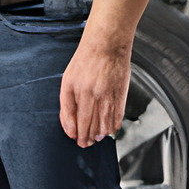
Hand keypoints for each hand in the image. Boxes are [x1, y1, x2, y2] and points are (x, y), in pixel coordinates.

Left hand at [60, 35, 131, 149]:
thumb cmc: (85, 61)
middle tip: (85, 143)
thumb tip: (70, 127)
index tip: (75, 138)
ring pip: (103, 124)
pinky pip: (117, 117)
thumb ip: (67, 104)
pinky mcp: (120, 94)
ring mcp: (106, 94)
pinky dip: (112, 126)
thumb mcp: (68, 80)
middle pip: (88, 124)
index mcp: (74, 89)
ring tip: (95, 138)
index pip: (72, 118)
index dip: (73, 132)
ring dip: (98, 135)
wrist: (106, 45)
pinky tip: (109, 129)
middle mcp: (90, 93)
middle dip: (85, 138)